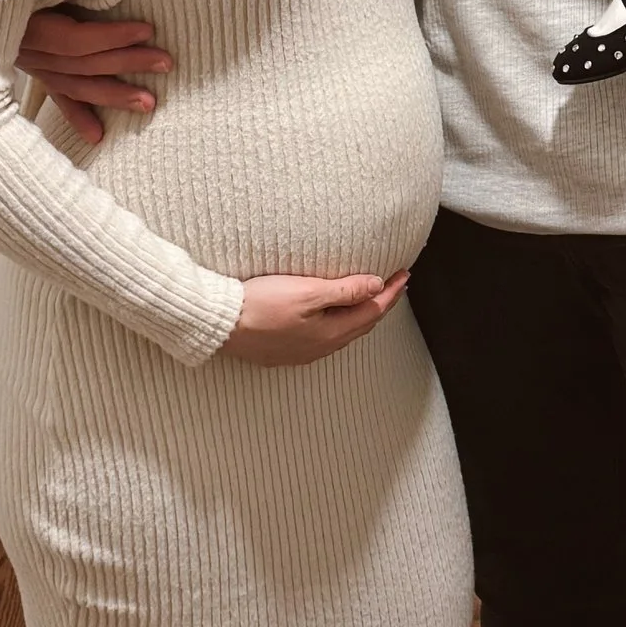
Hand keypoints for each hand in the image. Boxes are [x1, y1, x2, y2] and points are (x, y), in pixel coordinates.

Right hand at [15, 3, 171, 146]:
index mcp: (25, 23)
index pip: (76, 38)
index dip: (112, 36)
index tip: (147, 29)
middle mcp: (26, 50)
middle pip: (83, 63)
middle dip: (127, 64)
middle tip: (165, 63)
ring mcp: (30, 64)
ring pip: (75, 85)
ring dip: (113, 95)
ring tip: (148, 103)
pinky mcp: (33, 71)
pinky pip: (57, 97)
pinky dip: (77, 118)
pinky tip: (98, 137)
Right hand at [224, 269, 407, 366]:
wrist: (220, 325)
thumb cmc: (261, 305)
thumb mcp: (307, 292)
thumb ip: (345, 290)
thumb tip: (377, 286)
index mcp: (331, 333)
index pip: (372, 310)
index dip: (391, 292)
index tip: (405, 274)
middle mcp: (320, 348)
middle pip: (361, 324)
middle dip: (380, 304)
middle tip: (394, 285)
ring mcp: (302, 352)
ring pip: (343, 332)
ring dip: (360, 314)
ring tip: (370, 298)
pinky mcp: (285, 350)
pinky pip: (324, 337)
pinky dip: (339, 322)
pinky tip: (333, 315)